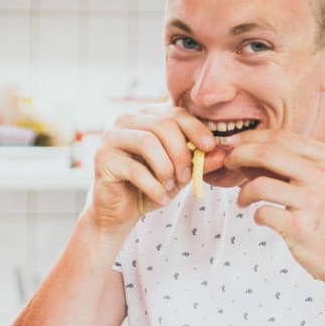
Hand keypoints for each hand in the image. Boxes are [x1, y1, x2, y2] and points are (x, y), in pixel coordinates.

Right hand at [90, 104, 219, 230]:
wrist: (119, 212)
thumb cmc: (150, 187)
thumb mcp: (180, 174)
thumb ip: (199, 162)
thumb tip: (222, 152)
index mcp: (145, 116)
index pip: (175, 112)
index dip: (196, 128)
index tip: (210, 147)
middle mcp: (125, 120)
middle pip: (163, 124)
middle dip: (181, 152)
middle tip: (187, 176)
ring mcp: (110, 137)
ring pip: (148, 142)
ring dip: (166, 168)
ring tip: (171, 186)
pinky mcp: (102, 159)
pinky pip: (135, 169)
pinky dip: (154, 187)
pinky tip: (161, 197)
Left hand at [222, 128, 324, 281]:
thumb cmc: (324, 213)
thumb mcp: (316, 179)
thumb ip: (285, 163)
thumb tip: (242, 149)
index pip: (278, 137)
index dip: (248, 139)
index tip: (232, 146)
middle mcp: (321, 175)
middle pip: (265, 152)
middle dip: (238, 156)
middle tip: (228, 165)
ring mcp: (312, 201)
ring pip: (259, 184)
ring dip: (243, 192)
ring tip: (243, 200)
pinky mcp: (301, 226)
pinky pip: (262, 213)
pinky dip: (256, 215)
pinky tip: (262, 219)